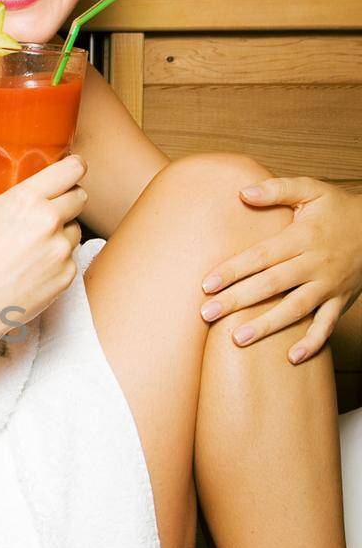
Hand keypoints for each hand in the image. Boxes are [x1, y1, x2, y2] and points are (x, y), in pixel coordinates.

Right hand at [0, 154, 87, 354]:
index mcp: (26, 200)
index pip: (71, 170)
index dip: (74, 166)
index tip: (72, 168)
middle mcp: (49, 222)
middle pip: (80, 197)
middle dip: (68, 198)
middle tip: (51, 205)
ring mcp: (60, 252)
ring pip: (75, 229)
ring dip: (63, 230)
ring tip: (37, 240)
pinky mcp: (65, 277)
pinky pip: (70, 258)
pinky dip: (58, 258)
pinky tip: (34, 265)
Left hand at [199, 176, 361, 363]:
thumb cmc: (337, 209)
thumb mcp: (311, 190)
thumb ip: (277, 189)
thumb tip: (242, 192)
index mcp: (302, 237)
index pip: (261, 256)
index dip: (233, 270)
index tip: (206, 284)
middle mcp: (315, 263)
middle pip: (272, 284)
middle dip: (238, 300)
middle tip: (206, 314)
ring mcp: (329, 285)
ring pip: (295, 308)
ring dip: (267, 325)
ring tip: (237, 339)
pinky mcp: (341, 300)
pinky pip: (327, 325)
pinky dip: (312, 342)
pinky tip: (292, 358)